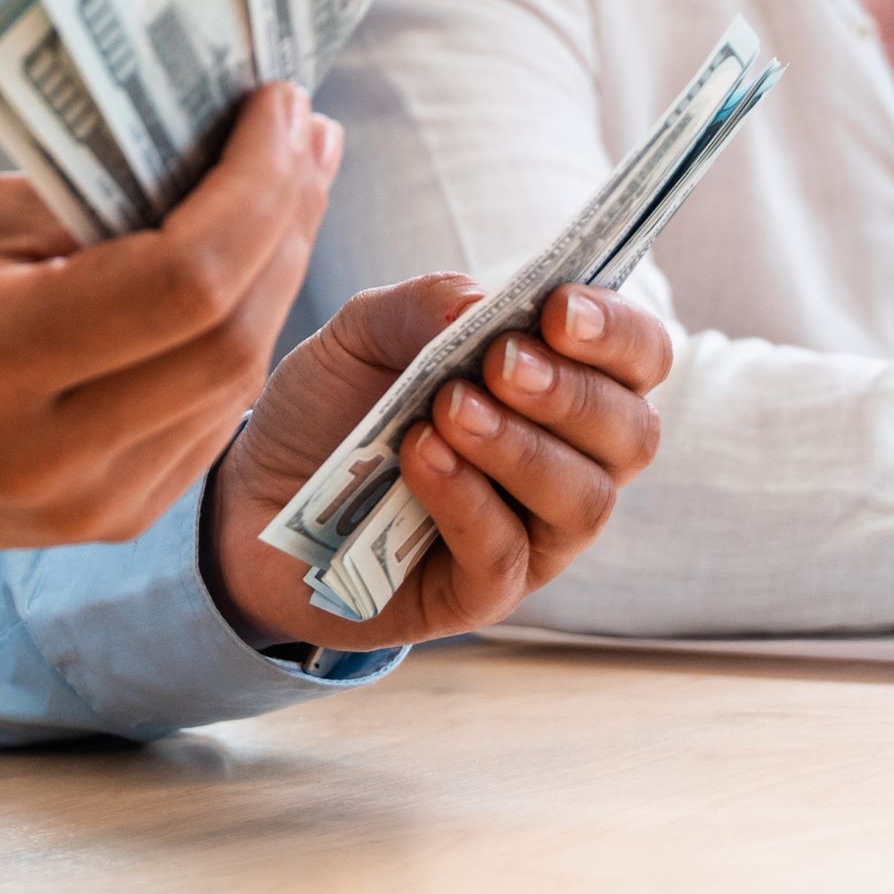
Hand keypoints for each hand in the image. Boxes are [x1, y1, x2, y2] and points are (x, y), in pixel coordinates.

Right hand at [0, 86, 337, 585]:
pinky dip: (246, 328)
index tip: (277, 105)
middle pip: (232, 335)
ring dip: (282, 270)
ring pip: (240, 378)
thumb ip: (87, 196)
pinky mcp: (122, 517)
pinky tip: (255, 261)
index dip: (254, 187)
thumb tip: (217, 149)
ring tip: (295, 179)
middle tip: (306, 130)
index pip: (183, 280)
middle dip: (287, 219)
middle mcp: (60, 453)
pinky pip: (217, 415)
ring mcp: (99, 502)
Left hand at [200, 275, 675, 650]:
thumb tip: (482, 300)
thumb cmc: (333, 410)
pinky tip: (421, 459)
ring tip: (448, 410)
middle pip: (632, 434)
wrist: (253, 499)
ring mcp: (534, 536)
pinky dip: (468, 499)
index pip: (639, 360)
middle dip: (571, 392)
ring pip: (583, 501)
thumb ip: (421, 306)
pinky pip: (506, 555)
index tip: (560, 308)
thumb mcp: (361, 336)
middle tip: (499, 361)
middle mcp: (570, 464)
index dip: (618, 333)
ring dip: (521, 447)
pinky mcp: (481, 593)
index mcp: (562, 387)